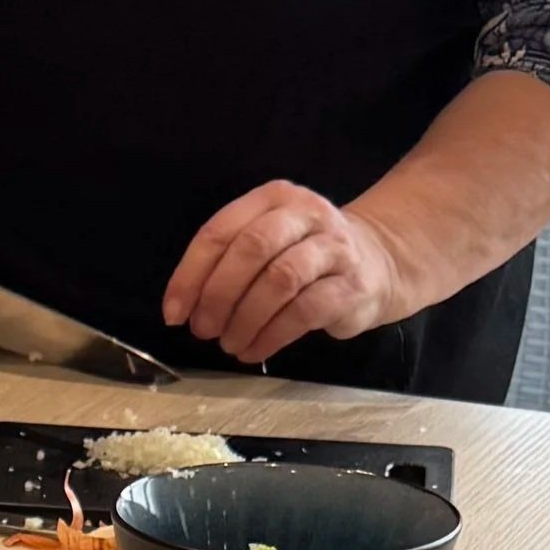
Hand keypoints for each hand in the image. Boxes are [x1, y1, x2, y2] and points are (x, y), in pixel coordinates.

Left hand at [162, 182, 407, 363]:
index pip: (221, 231)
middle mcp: (305, 215)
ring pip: (280, 280)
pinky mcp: (350, 285)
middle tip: (203, 330)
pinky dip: (271, 336)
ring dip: (245, 319)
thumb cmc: (304, 258)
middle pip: (252, 249)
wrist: (375, 262)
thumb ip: (226, 262)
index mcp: (274, 199)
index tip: (174, 314)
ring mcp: (332, 248)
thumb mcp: (265, 244)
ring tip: (229, 344)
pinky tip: (254, 350)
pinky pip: (304, 311)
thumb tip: (183, 307)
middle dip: (218, 295)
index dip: (191, 275)